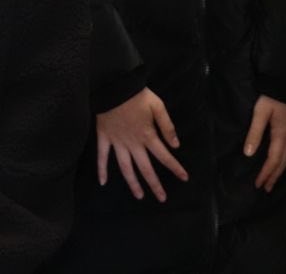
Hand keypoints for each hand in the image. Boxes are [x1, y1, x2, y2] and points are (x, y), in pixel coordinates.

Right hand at [94, 87, 188, 201]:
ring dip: (132, 183)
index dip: (175, 167)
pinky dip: (101, 169)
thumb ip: (167, 126)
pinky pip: (102, 156)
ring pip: (125, 167)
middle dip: (155, 184)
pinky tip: (102, 182)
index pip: (164, 156)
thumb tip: (176, 145)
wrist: (113, 86)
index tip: (184, 178)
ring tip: (139, 196)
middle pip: (145, 168)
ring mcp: (117, 142)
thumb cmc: (136, 95)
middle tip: (162, 198)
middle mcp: (133, 143)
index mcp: (148, 135)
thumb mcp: (158, 106)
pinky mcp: (104, 137)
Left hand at [244, 95, 285, 191]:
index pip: (273, 160)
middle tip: (266, 188)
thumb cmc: (273, 96)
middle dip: (274, 176)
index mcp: (281, 136)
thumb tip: (248, 154)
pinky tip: (285, 160)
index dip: (266, 173)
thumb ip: (254, 133)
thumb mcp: (260, 113)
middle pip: (283, 162)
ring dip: (281, 169)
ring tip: (274, 179)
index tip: (259, 184)